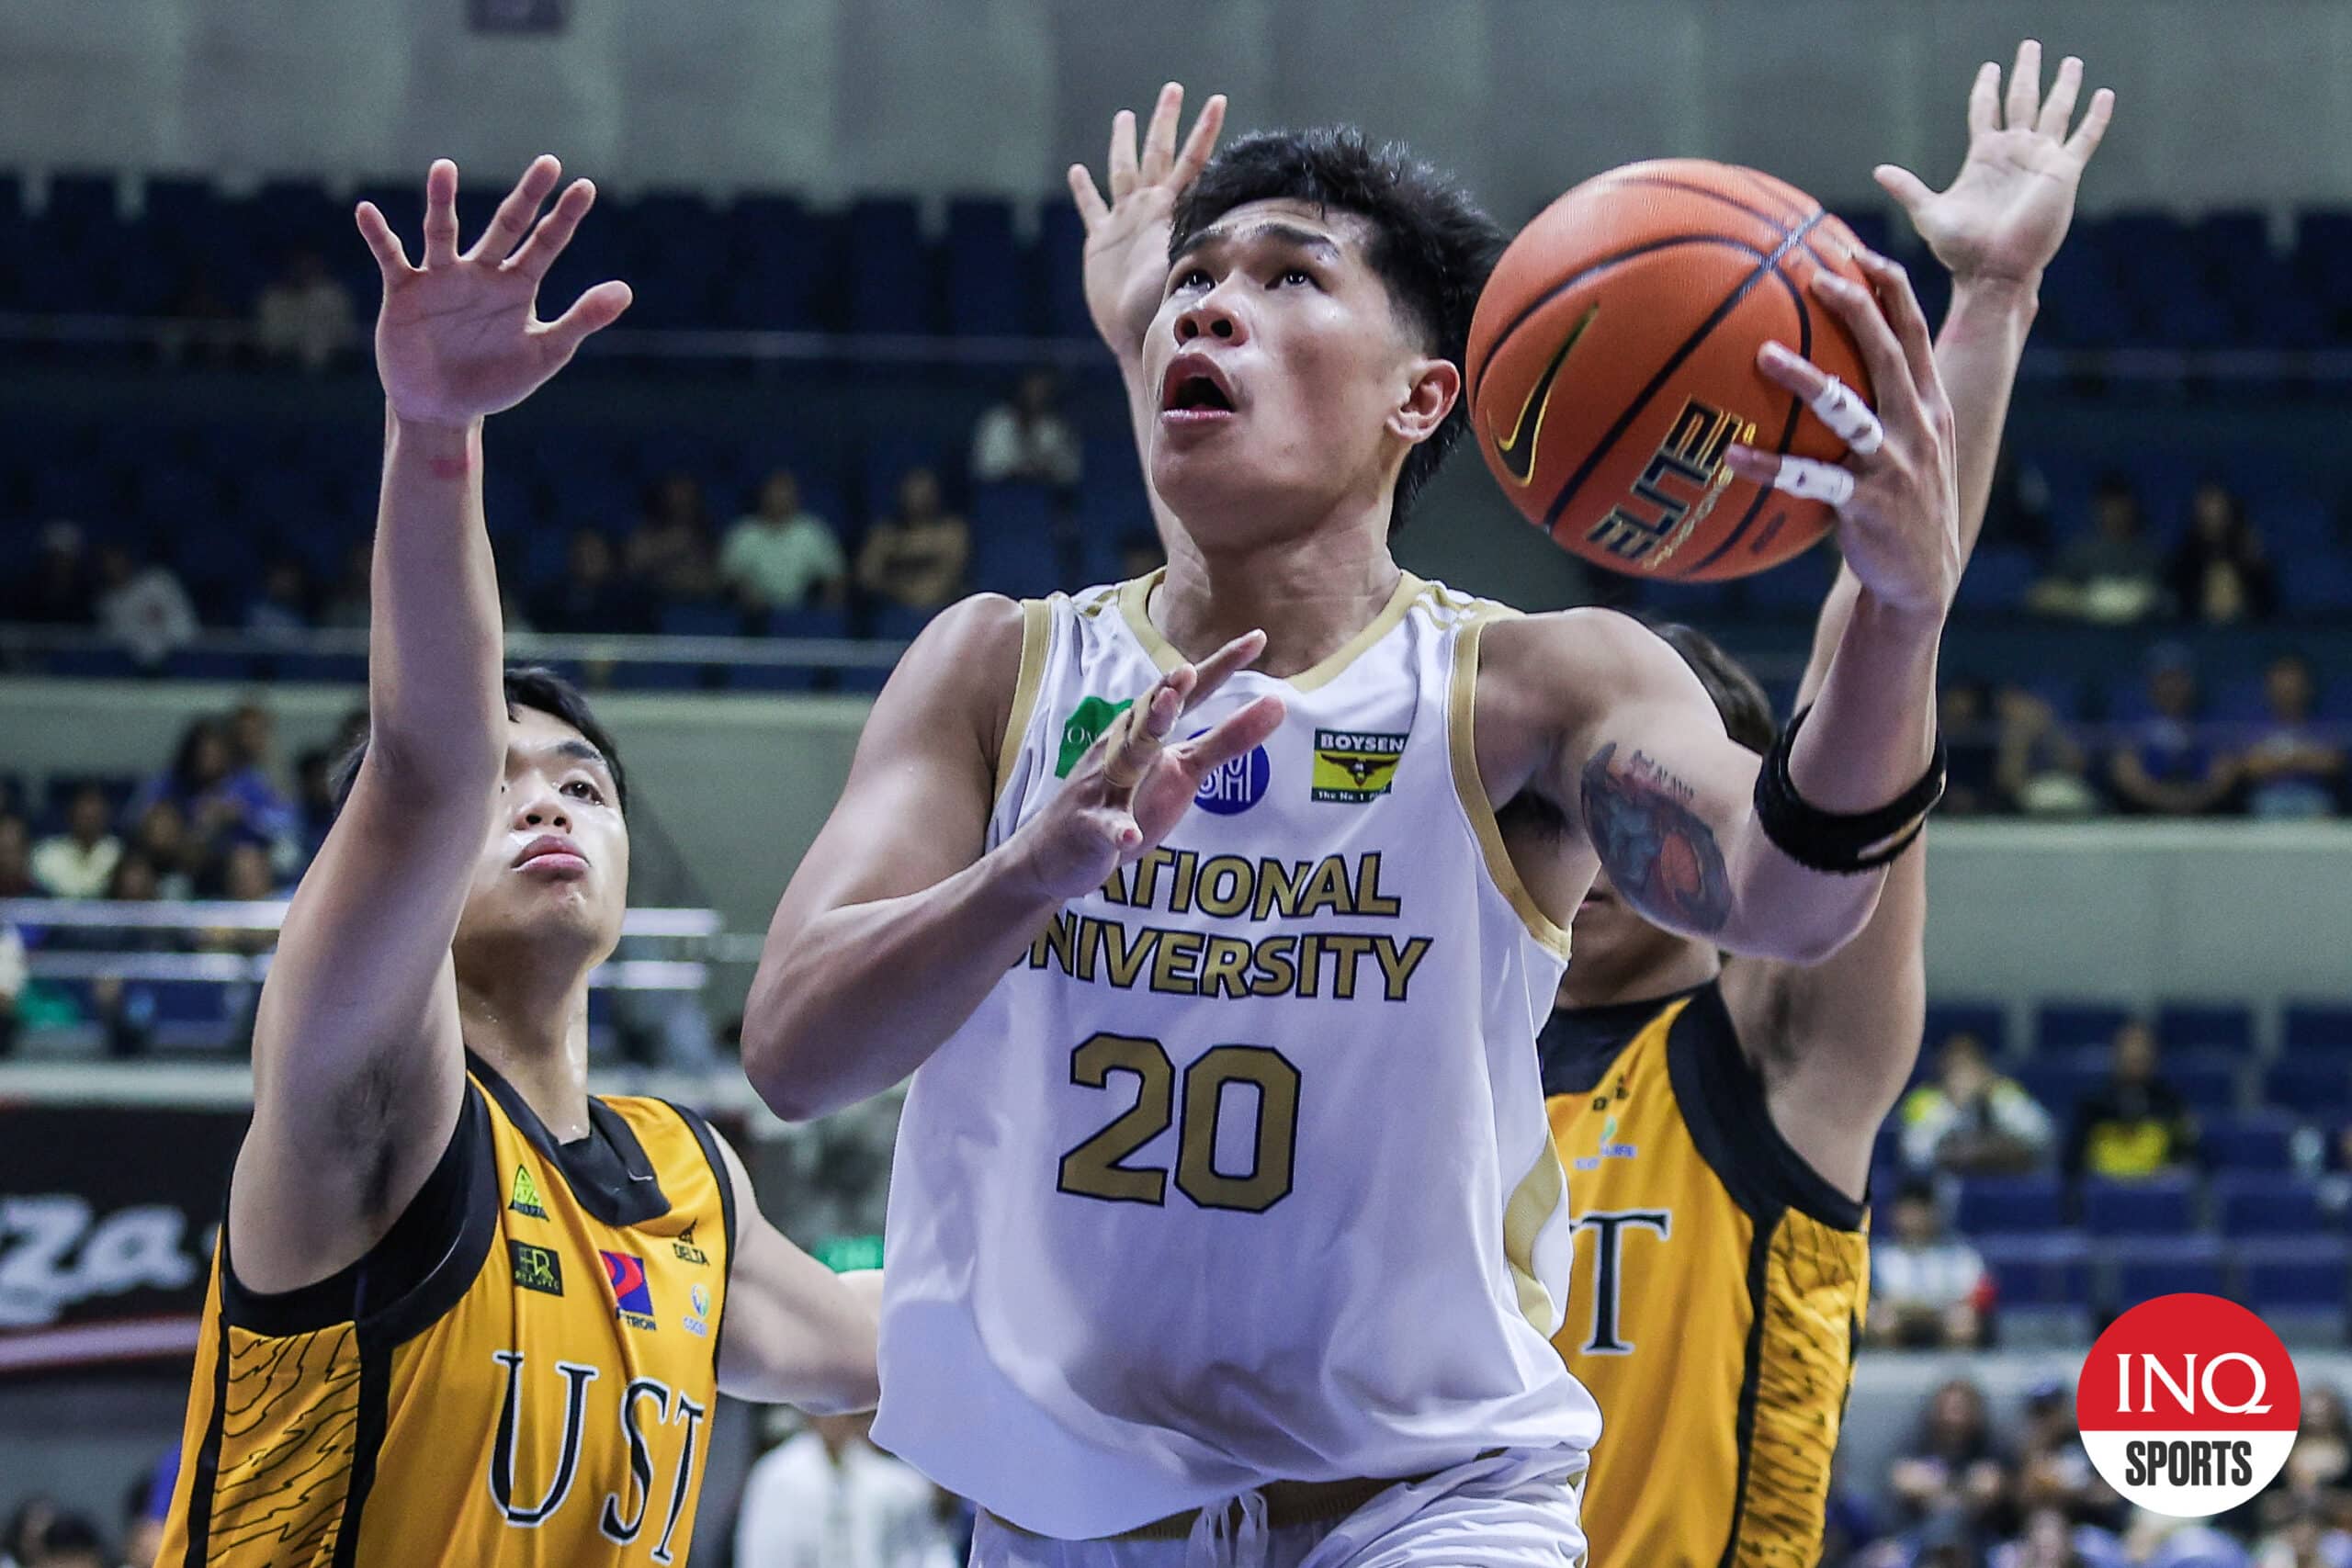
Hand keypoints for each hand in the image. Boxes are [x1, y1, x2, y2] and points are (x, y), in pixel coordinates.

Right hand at [356, 156, 632, 428]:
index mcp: (516, 286)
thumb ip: (582, 319)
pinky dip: (379, 236)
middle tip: (549, 163)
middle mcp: (481, 273)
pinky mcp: (406, 292)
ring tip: (445, 168)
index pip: (546, 244)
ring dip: (442, 202)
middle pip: (506, 226)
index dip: (564, 218)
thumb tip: (625, 290)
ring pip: (443, 233)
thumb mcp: (545, 352)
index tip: (585, 187)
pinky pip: (391, 258)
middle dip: (527, 198)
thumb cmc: (497, 381)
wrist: (445, 408)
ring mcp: (442, 279)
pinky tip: (367, 212)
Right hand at [1009, 630, 1282, 902]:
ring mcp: (1102, 787)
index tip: (1258, 638)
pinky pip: (1105, 826)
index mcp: (1145, 731)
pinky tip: (1130, 834)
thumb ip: (1228, 739)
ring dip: (1143, 736)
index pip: (1186, 694)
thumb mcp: (1183, 770)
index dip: (1219, 667)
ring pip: (1125, 760)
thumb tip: (1278, 703)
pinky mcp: (1090, 827)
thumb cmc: (1123, 799)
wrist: (1054, 851)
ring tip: (1163, 713)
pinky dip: (1117, 828)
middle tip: (1187, 670)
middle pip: (1148, 718)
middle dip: (1166, 695)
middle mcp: (1122, 749)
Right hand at [1068, 83, 1225, 364]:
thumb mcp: (1185, 271)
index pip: (1191, 162)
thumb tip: (1234, 238)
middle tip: (1174, 89)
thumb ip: (1201, 246)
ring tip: (1125, 115)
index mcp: (1168, 211)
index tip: (1218, 100)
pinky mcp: (1100, 242)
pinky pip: (1091, 209)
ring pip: (1122, 171)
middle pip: (1156, 152)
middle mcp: (1147, 209)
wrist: (1135, 333)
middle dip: (1164, 121)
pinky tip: (1078, 172)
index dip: (1203, 131)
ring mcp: (1123, 223)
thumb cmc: (1163, 308)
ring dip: (1124, 142)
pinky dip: (1084, 191)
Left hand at [1725, 251, 1960, 619]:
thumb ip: (1877, 407)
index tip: (1855, 248)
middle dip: (1857, 306)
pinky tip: (1733, 456)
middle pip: (1889, 350)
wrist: (1921, 581)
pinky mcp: (1868, 503)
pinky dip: (1772, 467)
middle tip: (1815, 272)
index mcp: (1927, 406)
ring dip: (1807, 379)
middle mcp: (1917, 425)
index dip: (1890, 287)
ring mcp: (1895, 463)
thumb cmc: (1897, 506)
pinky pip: (1812, 480)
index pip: (1914, 331)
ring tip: (1764, 354)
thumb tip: (1822, 368)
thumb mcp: (1905, 450)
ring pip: (1850, 408)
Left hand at [1875, 40, 2114, 289]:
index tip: (1990, 67)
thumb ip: (1909, 189)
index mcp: (1983, 156)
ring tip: (2070, 61)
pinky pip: (2084, 138)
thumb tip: (1879, 171)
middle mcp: (2014, 152)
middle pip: (2022, 100)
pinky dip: (2096, 117)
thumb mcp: (1930, 214)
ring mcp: (2040, 159)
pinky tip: (2105, 95)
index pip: (1985, 110)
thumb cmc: (1961, 250)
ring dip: (2063, 86)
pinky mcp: (2064, 173)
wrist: (1994, 271)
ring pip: (2056, 111)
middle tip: (2029, 46)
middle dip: (2026, 73)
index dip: (1987, 88)